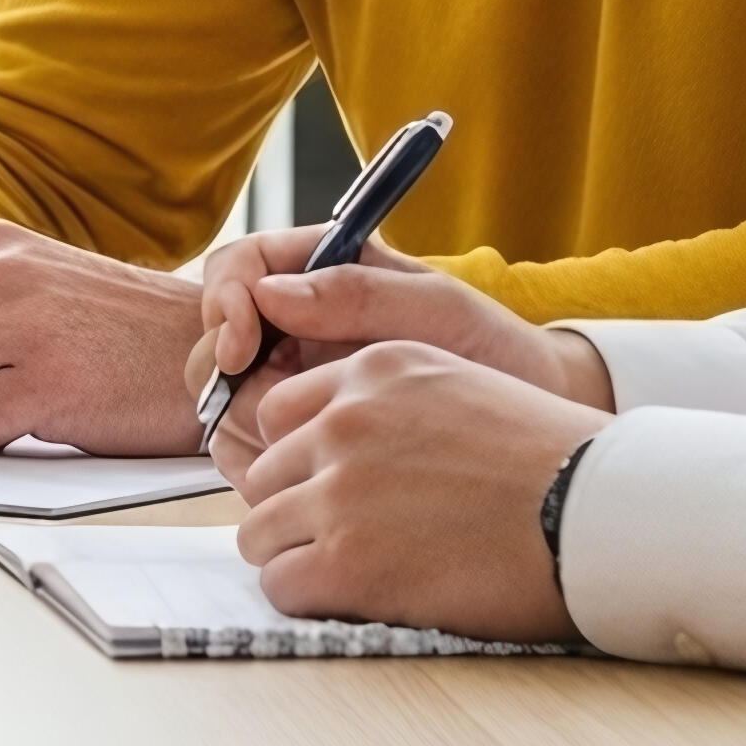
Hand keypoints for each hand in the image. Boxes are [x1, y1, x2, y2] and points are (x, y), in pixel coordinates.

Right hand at [178, 229, 592, 453]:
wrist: (528, 415)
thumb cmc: (493, 351)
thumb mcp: (436, 311)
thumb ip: (357, 294)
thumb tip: (270, 293)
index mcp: (325, 273)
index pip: (239, 269)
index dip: (226, 302)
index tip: (244, 342)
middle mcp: (299, 324)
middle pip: (217, 337)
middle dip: (228, 372)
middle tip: (265, 407)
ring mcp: (295, 379)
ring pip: (225, 397)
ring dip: (246, 424)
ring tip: (301, 447)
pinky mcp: (301, 432)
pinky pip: (250, 445)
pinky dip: (262, 463)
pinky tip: (306, 476)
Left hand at [222, 338, 607, 642]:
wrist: (601, 516)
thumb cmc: (557, 464)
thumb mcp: (465, 390)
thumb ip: (393, 407)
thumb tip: (348, 452)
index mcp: (374, 370)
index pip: (281, 415)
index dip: (305, 461)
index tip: (337, 489)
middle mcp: (343, 421)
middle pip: (264, 475)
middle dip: (297, 510)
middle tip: (352, 539)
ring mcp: (337, 492)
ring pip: (259, 532)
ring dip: (298, 556)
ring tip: (360, 572)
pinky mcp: (344, 563)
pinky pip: (281, 585)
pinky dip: (311, 599)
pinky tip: (362, 599)